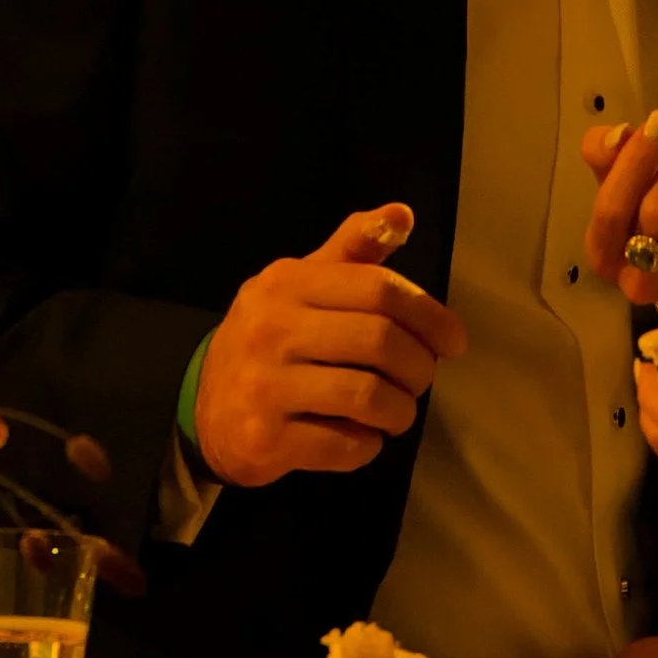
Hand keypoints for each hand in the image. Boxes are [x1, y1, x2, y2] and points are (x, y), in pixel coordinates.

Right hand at [194, 203, 469, 488]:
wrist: (204, 412)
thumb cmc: (270, 341)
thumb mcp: (301, 285)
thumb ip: (352, 251)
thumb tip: (402, 213)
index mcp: (286, 282)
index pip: (377, 287)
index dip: (428, 314)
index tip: (453, 341)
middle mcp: (271, 328)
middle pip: (380, 341)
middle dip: (419, 367)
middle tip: (420, 380)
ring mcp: (264, 385)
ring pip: (368, 396)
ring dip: (400, 411)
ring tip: (396, 412)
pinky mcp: (265, 439)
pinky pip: (345, 445)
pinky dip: (368, 445)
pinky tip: (361, 436)